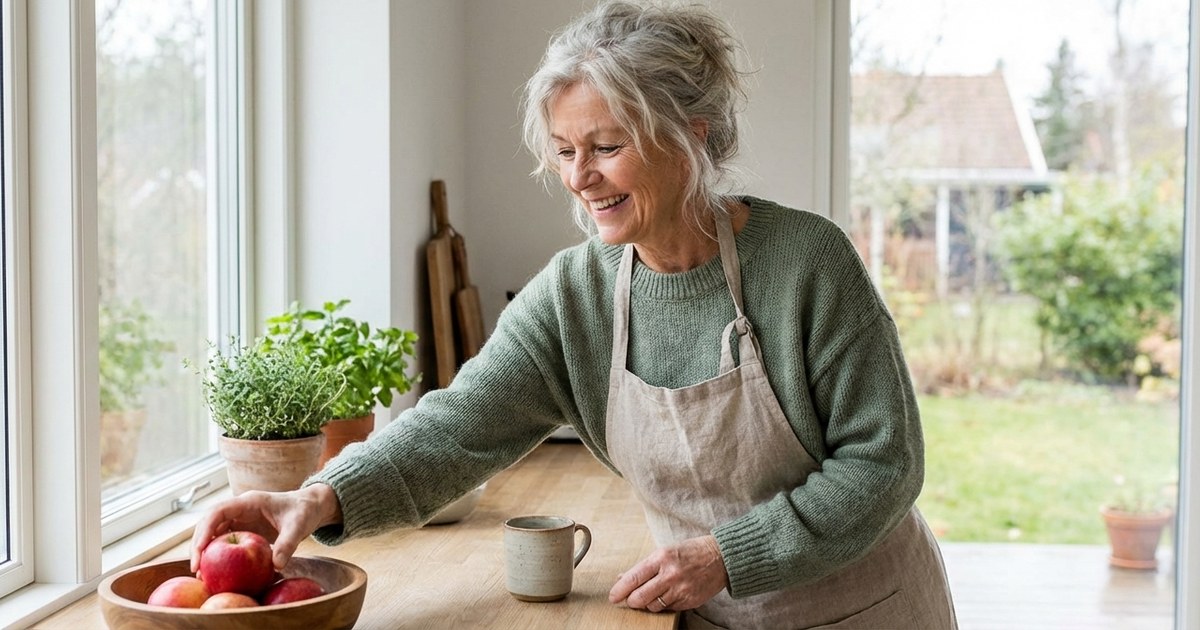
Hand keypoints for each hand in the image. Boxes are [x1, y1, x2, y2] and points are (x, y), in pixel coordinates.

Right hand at [189, 483, 341, 571]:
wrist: (310, 507)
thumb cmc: (304, 511)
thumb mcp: (299, 526)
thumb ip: (288, 543)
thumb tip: (277, 566)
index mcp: (249, 501)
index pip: (218, 511)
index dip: (205, 529)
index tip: (200, 550)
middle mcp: (239, 508)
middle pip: (209, 523)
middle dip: (198, 544)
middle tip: (195, 568)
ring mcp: (239, 519)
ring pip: (213, 532)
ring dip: (204, 550)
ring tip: (200, 574)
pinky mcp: (242, 529)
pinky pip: (223, 541)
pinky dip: (217, 554)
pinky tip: (215, 571)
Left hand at [609, 534, 727, 612]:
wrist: (720, 557)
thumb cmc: (691, 552)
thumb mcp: (665, 551)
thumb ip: (644, 566)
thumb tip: (622, 577)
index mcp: (661, 558)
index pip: (633, 578)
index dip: (619, 590)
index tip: (613, 596)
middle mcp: (670, 574)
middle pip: (639, 597)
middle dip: (631, 601)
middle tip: (630, 599)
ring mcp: (680, 589)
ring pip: (652, 606)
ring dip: (647, 603)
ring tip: (651, 594)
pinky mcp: (689, 600)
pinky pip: (668, 608)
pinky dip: (663, 605)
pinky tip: (667, 595)